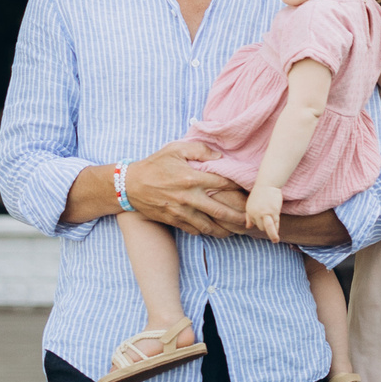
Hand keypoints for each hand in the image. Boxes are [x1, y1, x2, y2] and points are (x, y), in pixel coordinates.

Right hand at [130, 142, 248, 237]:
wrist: (129, 185)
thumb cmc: (155, 164)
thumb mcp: (175, 149)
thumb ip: (199, 150)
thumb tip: (220, 157)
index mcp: (191, 178)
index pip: (223, 183)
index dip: (239, 187)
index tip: (250, 191)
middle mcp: (188, 197)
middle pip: (221, 211)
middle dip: (239, 217)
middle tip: (252, 220)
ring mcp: (181, 212)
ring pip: (209, 226)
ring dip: (225, 230)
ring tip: (238, 230)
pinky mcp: (173, 221)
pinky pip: (195, 230)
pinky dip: (207, 232)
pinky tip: (218, 232)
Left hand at [246, 182, 283, 243]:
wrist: (267, 185)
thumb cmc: (259, 194)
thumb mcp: (251, 205)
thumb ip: (249, 217)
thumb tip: (248, 227)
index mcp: (250, 211)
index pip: (255, 223)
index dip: (260, 222)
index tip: (263, 215)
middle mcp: (257, 213)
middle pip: (261, 227)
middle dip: (265, 226)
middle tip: (270, 223)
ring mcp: (266, 213)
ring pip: (268, 227)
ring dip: (272, 234)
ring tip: (275, 241)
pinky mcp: (275, 211)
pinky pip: (276, 222)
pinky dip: (277, 227)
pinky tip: (277, 232)